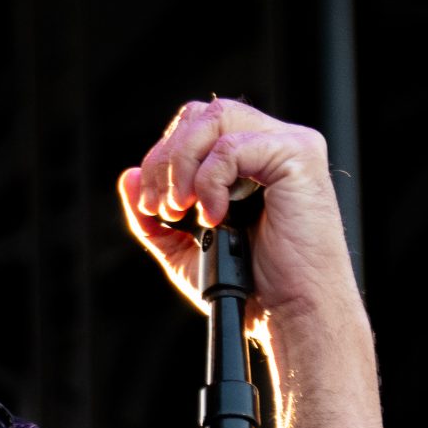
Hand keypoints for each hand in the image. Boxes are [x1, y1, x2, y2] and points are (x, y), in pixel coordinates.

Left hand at [119, 97, 363, 337]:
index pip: (195, 125)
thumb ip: (153, 215)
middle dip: (167, 160)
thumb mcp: (186, 248)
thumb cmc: (251, 287)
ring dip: (183, 165)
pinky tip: (216, 216)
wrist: (287, 313)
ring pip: (215, 118)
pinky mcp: (299, 155)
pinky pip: (233, 146)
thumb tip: (129, 176)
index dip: (163, 157)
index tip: (152, 204)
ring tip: (183, 209)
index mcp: (252, 158)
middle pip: (202, 114)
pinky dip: (210, 181)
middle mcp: (271, 143)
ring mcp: (289, 145)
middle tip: (164, 209)